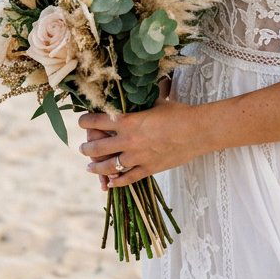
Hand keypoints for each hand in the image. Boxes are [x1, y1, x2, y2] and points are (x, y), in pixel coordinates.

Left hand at [78, 96, 210, 188]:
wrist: (197, 131)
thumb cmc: (179, 113)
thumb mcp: (155, 103)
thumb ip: (140, 104)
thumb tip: (133, 95)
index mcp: (128, 121)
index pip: (97, 121)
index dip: (86, 121)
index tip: (82, 121)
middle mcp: (128, 141)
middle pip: (97, 147)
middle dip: (86, 148)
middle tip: (83, 148)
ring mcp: (137, 157)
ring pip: (109, 167)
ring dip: (96, 167)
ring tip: (89, 167)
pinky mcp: (148, 169)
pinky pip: (128, 179)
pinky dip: (117, 182)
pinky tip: (110, 183)